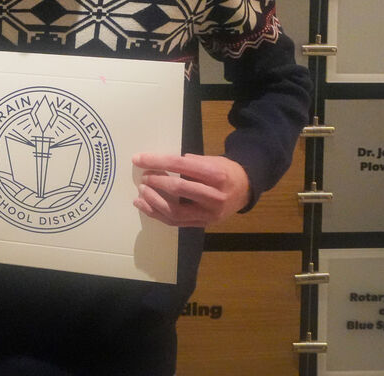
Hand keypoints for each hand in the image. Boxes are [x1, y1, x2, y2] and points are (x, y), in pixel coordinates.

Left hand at [131, 152, 250, 227]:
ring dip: (152, 201)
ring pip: (175, 212)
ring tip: (141, 192)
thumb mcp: (211, 159)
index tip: (138, 159)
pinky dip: (156, 214)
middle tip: (144, 177)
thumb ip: (189, 162)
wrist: (245, 190)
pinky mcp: (203, 224)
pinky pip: (175, 222)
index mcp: (216, 175)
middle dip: (155, 182)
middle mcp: (214, 196)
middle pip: (178, 189)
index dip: (156, 161)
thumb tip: (159, 163)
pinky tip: (144, 205)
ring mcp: (209, 214)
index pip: (180, 165)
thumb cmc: (224, 171)